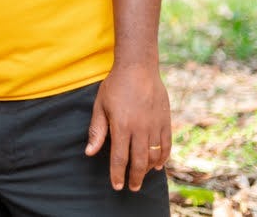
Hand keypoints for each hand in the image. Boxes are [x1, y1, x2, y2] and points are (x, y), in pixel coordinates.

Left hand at [85, 62, 170, 190]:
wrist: (138, 68)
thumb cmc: (115, 86)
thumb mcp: (100, 106)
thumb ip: (97, 130)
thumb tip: (90, 152)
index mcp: (121, 126)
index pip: (119, 157)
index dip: (117, 174)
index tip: (117, 186)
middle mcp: (140, 129)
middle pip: (138, 161)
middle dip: (134, 177)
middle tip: (132, 188)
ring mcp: (155, 126)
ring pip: (154, 156)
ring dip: (148, 169)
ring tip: (141, 176)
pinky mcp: (165, 122)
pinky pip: (166, 145)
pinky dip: (163, 158)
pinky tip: (158, 165)